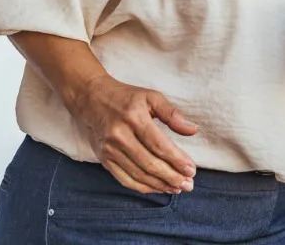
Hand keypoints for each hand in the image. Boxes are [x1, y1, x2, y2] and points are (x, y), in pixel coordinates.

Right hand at [64, 73, 198, 194]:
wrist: (92, 99)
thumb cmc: (127, 97)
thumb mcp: (151, 96)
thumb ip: (172, 113)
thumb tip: (193, 130)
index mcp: (134, 118)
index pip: (159, 145)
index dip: (176, 159)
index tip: (191, 170)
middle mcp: (120, 136)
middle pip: (149, 163)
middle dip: (171, 177)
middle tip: (188, 185)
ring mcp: (110, 150)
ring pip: (138, 174)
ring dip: (159, 185)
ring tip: (177, 188)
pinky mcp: (104, 159)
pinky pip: (124, 179)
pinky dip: (142, 187)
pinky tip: (158, 188)